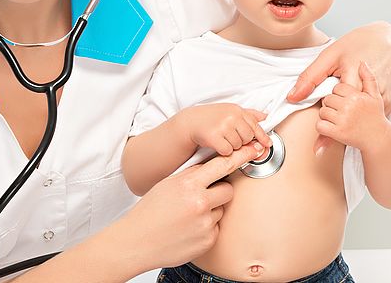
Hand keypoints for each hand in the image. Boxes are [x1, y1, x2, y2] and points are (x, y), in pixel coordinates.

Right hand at [124, 143, 262, 269]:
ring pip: (221, 210)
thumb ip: (191, 176)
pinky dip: (206, 228)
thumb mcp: (168, 184)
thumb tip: (211, 168)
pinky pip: (216, 228)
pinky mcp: (208, 240)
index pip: (222, 165)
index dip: (241, 156)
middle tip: (203, 196)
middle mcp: (200, 202)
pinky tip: (189, 229)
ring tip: (189, 216)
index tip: (253, 150)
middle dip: (219, 191)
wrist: (137, 241)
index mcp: (189, 184)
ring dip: (211, 211)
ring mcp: (205, 223)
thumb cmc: (149, 211)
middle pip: (228, 190)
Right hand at [181, 103, 271, 156]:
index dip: (263, 136)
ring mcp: (223, 127)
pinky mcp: (214, 137)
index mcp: (237, 110)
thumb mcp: (231, 110)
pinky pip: (227, 151)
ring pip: (238, 146)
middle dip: (242, 140)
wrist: (191, 121)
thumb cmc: (212, 116)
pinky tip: (218, 143)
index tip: (267, 143)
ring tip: (223, 138)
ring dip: (232, 146)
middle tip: (231, 137)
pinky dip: (223, 150)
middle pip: (248, 138)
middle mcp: (231, 117)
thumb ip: (249, 114)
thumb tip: (265, 116)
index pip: (255, 125)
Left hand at [289, 21, 390, 115]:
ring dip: (346, 109)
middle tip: (340, 82)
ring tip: (351, 86)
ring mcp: (379, 102)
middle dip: (334, 104)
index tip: (328, 90)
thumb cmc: (357, 44)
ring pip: (351, 118)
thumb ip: (310, 77)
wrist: (386, 40)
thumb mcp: (330, 56)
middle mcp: (367, 96)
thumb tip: (292, 98)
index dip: (323, 101)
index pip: (328, 106)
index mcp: (352, 82)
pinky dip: (358, 111)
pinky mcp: (386, 105)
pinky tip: (359, 96)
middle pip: (338, 113)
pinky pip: (364, 117)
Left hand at [313, 62, 390, 154]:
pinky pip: (320, 125)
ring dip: (327, 114)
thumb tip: (363, 63)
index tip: (343, 98)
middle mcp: (350, 106)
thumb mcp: (375, 94)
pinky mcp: (339, 133)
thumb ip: (369, 77)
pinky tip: (332, 126)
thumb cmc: (376, 115)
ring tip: (337, 117)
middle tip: (340, 108)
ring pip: (323, 112)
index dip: (337, 93)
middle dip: (331, 103)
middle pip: (328, 99)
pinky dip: (322, 126)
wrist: (379, 138)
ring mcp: (344, 120)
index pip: (337, 88)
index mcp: (358, 95)